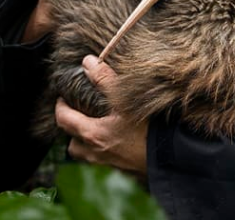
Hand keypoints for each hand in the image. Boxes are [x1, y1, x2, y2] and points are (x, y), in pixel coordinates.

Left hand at [55, 55, 147, 175]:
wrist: (173, 159)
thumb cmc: (149, 131)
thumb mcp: (125, 100)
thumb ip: (104, 79)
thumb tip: (87, 62)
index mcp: (92, 134)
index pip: (63, 120)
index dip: (60, 106)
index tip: (63, 96)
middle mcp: (96, 153)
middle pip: (71, 142)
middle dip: (71, 128)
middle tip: (78, 113)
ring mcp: (108, 166)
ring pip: (86, 155)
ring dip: (85, 143)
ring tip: (95, 127)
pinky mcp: (122, 172)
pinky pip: (102, 163)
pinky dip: (102, 152)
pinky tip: (115, 141)